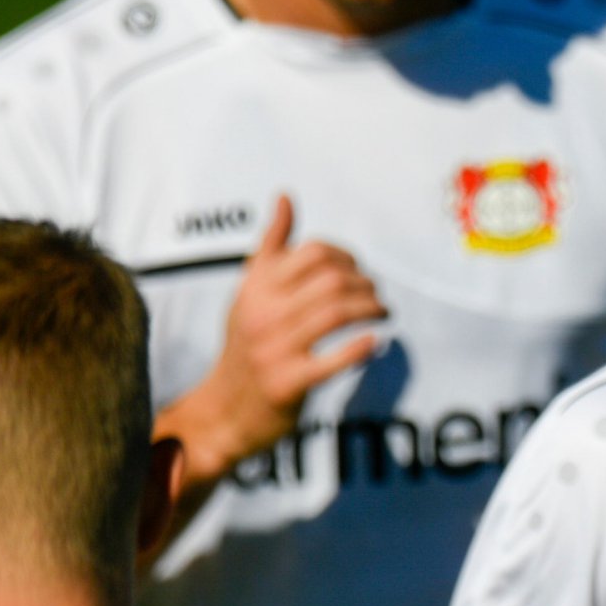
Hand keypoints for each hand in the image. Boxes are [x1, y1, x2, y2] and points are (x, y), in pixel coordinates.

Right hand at [165, 194, 386, 478]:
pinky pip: (331, 361)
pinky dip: (359, 349)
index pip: (314, 254)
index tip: (358, 272)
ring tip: (382, 313)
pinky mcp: (286, 384)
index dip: (348, 258)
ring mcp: (273, 349)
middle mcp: (261, 314)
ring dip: (372, 310)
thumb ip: (272, 246)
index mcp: (255, 287)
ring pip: (337, 314)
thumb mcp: (251, 291)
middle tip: (377, 296)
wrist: (223, 409)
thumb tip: (286, 196)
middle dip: (366, 285)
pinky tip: (374, 342)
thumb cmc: (246, 342)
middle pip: (332, 281)